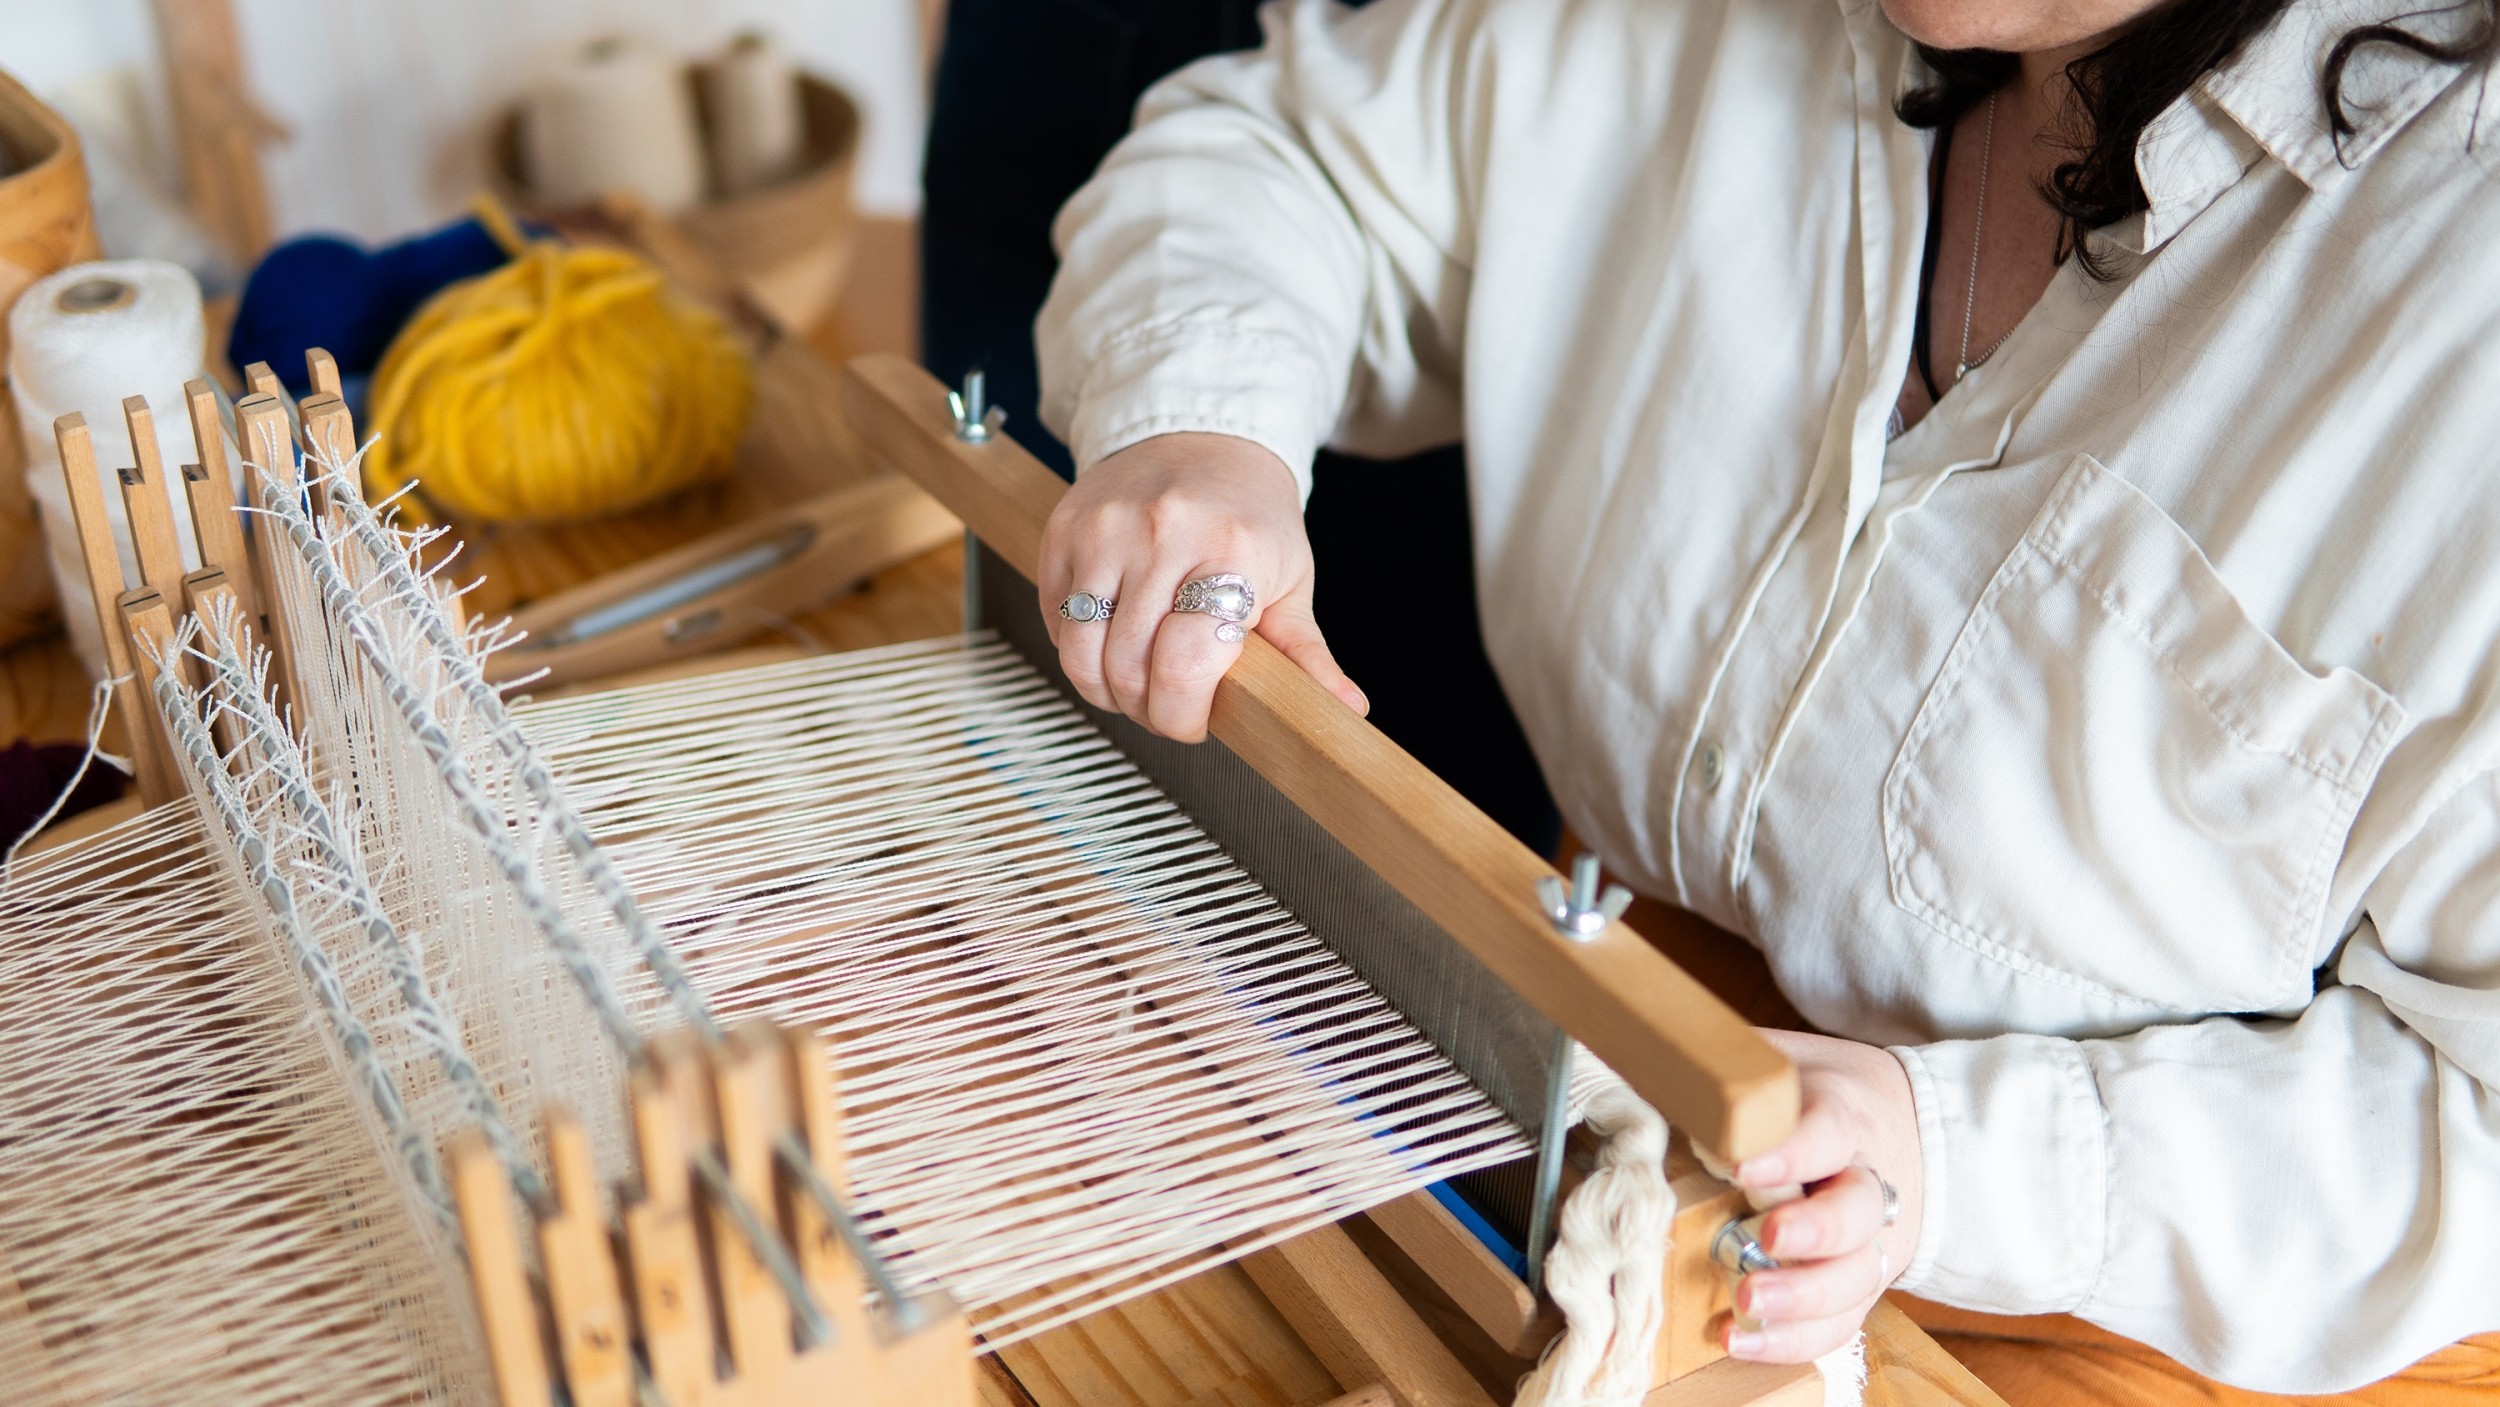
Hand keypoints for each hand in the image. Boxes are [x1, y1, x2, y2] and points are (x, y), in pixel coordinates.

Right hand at [1038, 432, 1366, 741]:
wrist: (1199, 436)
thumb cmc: (1250, 514)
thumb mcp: (1291, 577)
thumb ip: (1307, 652)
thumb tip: (1345, 709)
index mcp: (1228, 550)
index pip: (1187, 662)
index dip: (1185, 713)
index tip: (1195, 721)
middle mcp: (1160, 534)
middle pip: (1131, 668)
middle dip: (1148, 710)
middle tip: (1168, 707)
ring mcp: (1104, 530)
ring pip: (1082, 654)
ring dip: (1107, 691)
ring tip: (1135, 686)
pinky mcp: (1064, 531)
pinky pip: (1056, 622)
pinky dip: (1078, 652)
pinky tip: (1110, 646)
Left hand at [1724, 1029, 1923, 1363]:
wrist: (1904, 1124)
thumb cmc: (1817, 1092)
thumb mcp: (1778, 1059)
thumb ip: (1722, 1064)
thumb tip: (1633, 1058)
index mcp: (1843, 1114)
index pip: (1829, 1131)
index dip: (1792, 1150)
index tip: (1744, 1164)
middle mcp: (1864, 1180)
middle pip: (1856, 1212)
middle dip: (1813, 1231)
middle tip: (1767, 1238)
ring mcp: (1868, 1239)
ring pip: (1855, 1277)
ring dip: (1802, 1298)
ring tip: (1748, 1302)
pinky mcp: (1858, 1284)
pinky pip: (1839, 1321)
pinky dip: (1793, 1339)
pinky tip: (1741, 1340)